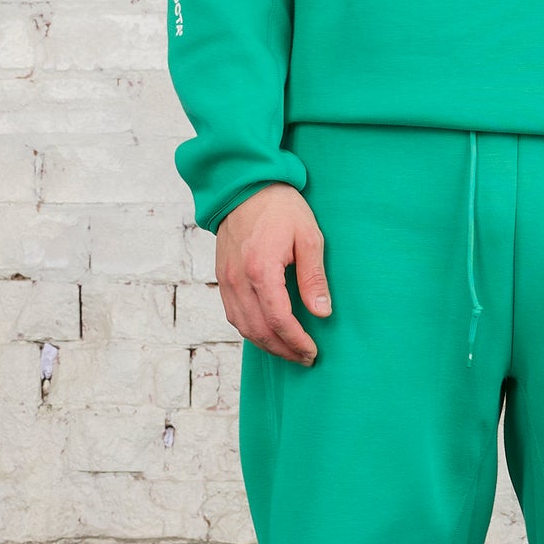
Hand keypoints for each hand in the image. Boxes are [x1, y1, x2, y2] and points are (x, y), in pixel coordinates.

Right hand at [216, 184, 329, 364]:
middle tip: (305, 358)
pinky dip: (251, 331)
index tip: (312, 351)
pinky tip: (269, 334)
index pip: (278, 319)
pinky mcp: (222, 278)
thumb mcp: (309, 237)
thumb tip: (322, 312)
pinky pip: (233, 314)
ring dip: (266, 345)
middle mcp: (238, 279)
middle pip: (259, 330)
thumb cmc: (280, 208)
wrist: (245, 186)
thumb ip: (314, 278)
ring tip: (289, 351)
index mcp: (261, 269)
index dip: (296, 341)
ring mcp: (226, 280)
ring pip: (242, 327)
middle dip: (283, 350)